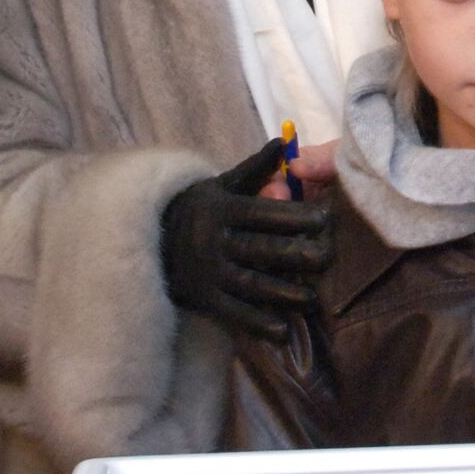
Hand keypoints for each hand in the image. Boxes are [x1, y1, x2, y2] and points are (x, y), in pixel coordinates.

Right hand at [161, 140, 332, 342]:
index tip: (324, 220)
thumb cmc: (197, 209)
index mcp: (223, 209)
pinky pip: (234, 312)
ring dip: (284, 293)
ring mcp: (209, 272)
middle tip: (328, 257)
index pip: (264, 212)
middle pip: (263, 248)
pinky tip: (282, 331)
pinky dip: (257, 323)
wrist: (146, 241)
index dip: (295, 216)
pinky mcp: (203, 298)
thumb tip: (283, 143)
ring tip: (312, 299)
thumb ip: (255, 169)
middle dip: (297, 254)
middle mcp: (215, 240)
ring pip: (252, 283)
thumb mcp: (221, 186)